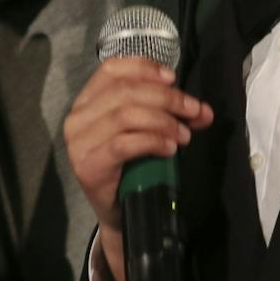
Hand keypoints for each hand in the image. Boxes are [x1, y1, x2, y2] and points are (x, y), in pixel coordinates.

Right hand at [63, 59, 212, 280]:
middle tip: (194, 112)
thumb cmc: (130, 166)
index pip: (111, 69)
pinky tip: (169, 148)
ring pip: (126, 115)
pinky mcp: (88, 166)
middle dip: (167, 98)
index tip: (173, 79)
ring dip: (163, 121)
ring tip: (184, 136)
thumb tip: (202, 110)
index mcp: (87, 101)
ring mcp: (78, 142)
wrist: (119, 212)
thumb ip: (168, 113)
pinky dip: (152, 141)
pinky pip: (124, 144)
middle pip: (125, 91)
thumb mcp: (147, 130)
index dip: (144, 68)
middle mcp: (77, 117)